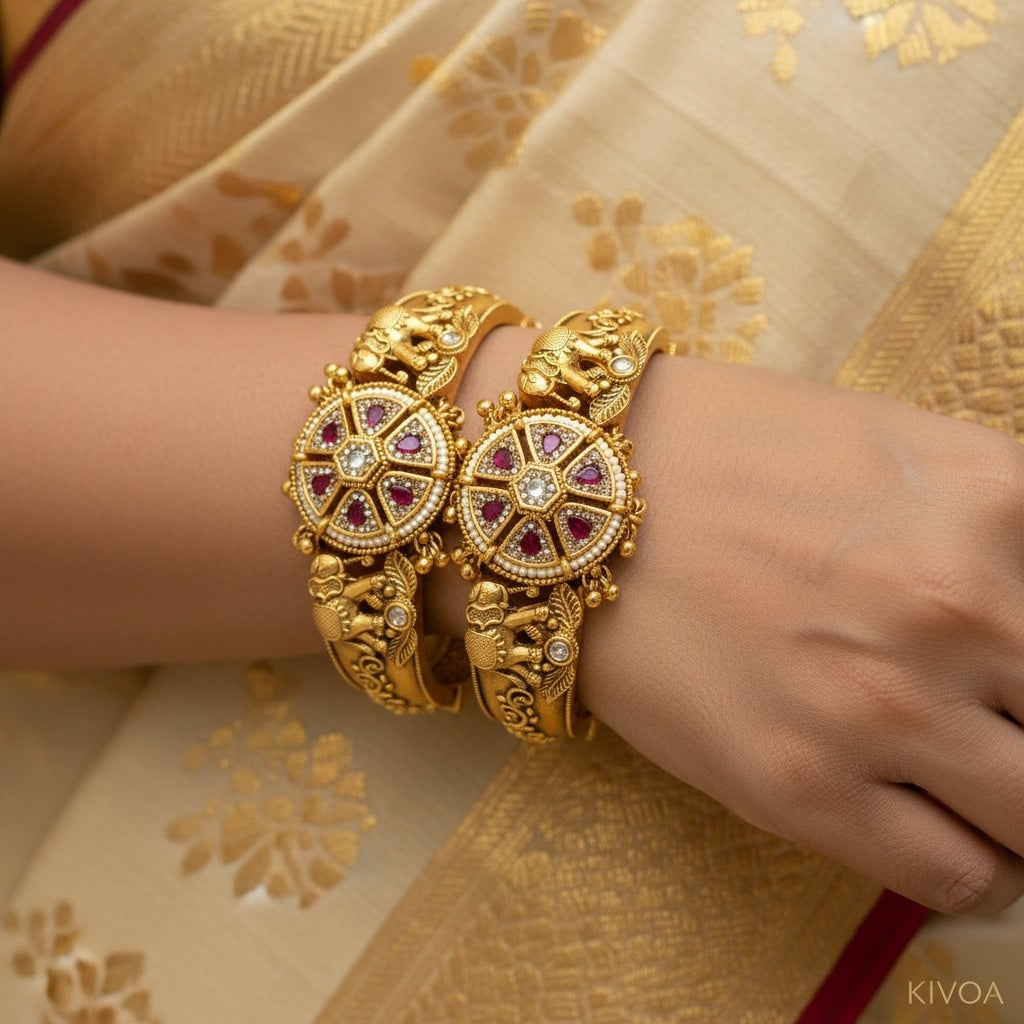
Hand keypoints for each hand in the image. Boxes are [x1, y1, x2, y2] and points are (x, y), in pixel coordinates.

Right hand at [576, 356, 1023, 913]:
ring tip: (974, 783)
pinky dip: (971, 863)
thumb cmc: (715, 454)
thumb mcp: (886, 446)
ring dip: (1015, 805)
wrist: (568, 498)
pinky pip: (956, 875)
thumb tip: (1023, 598)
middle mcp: (959, 609)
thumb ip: (994, 524)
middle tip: (994, 720)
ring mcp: (883, 708)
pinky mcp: (803, 787)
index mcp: (993, 502)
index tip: (1021, 679)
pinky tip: (930, 820)